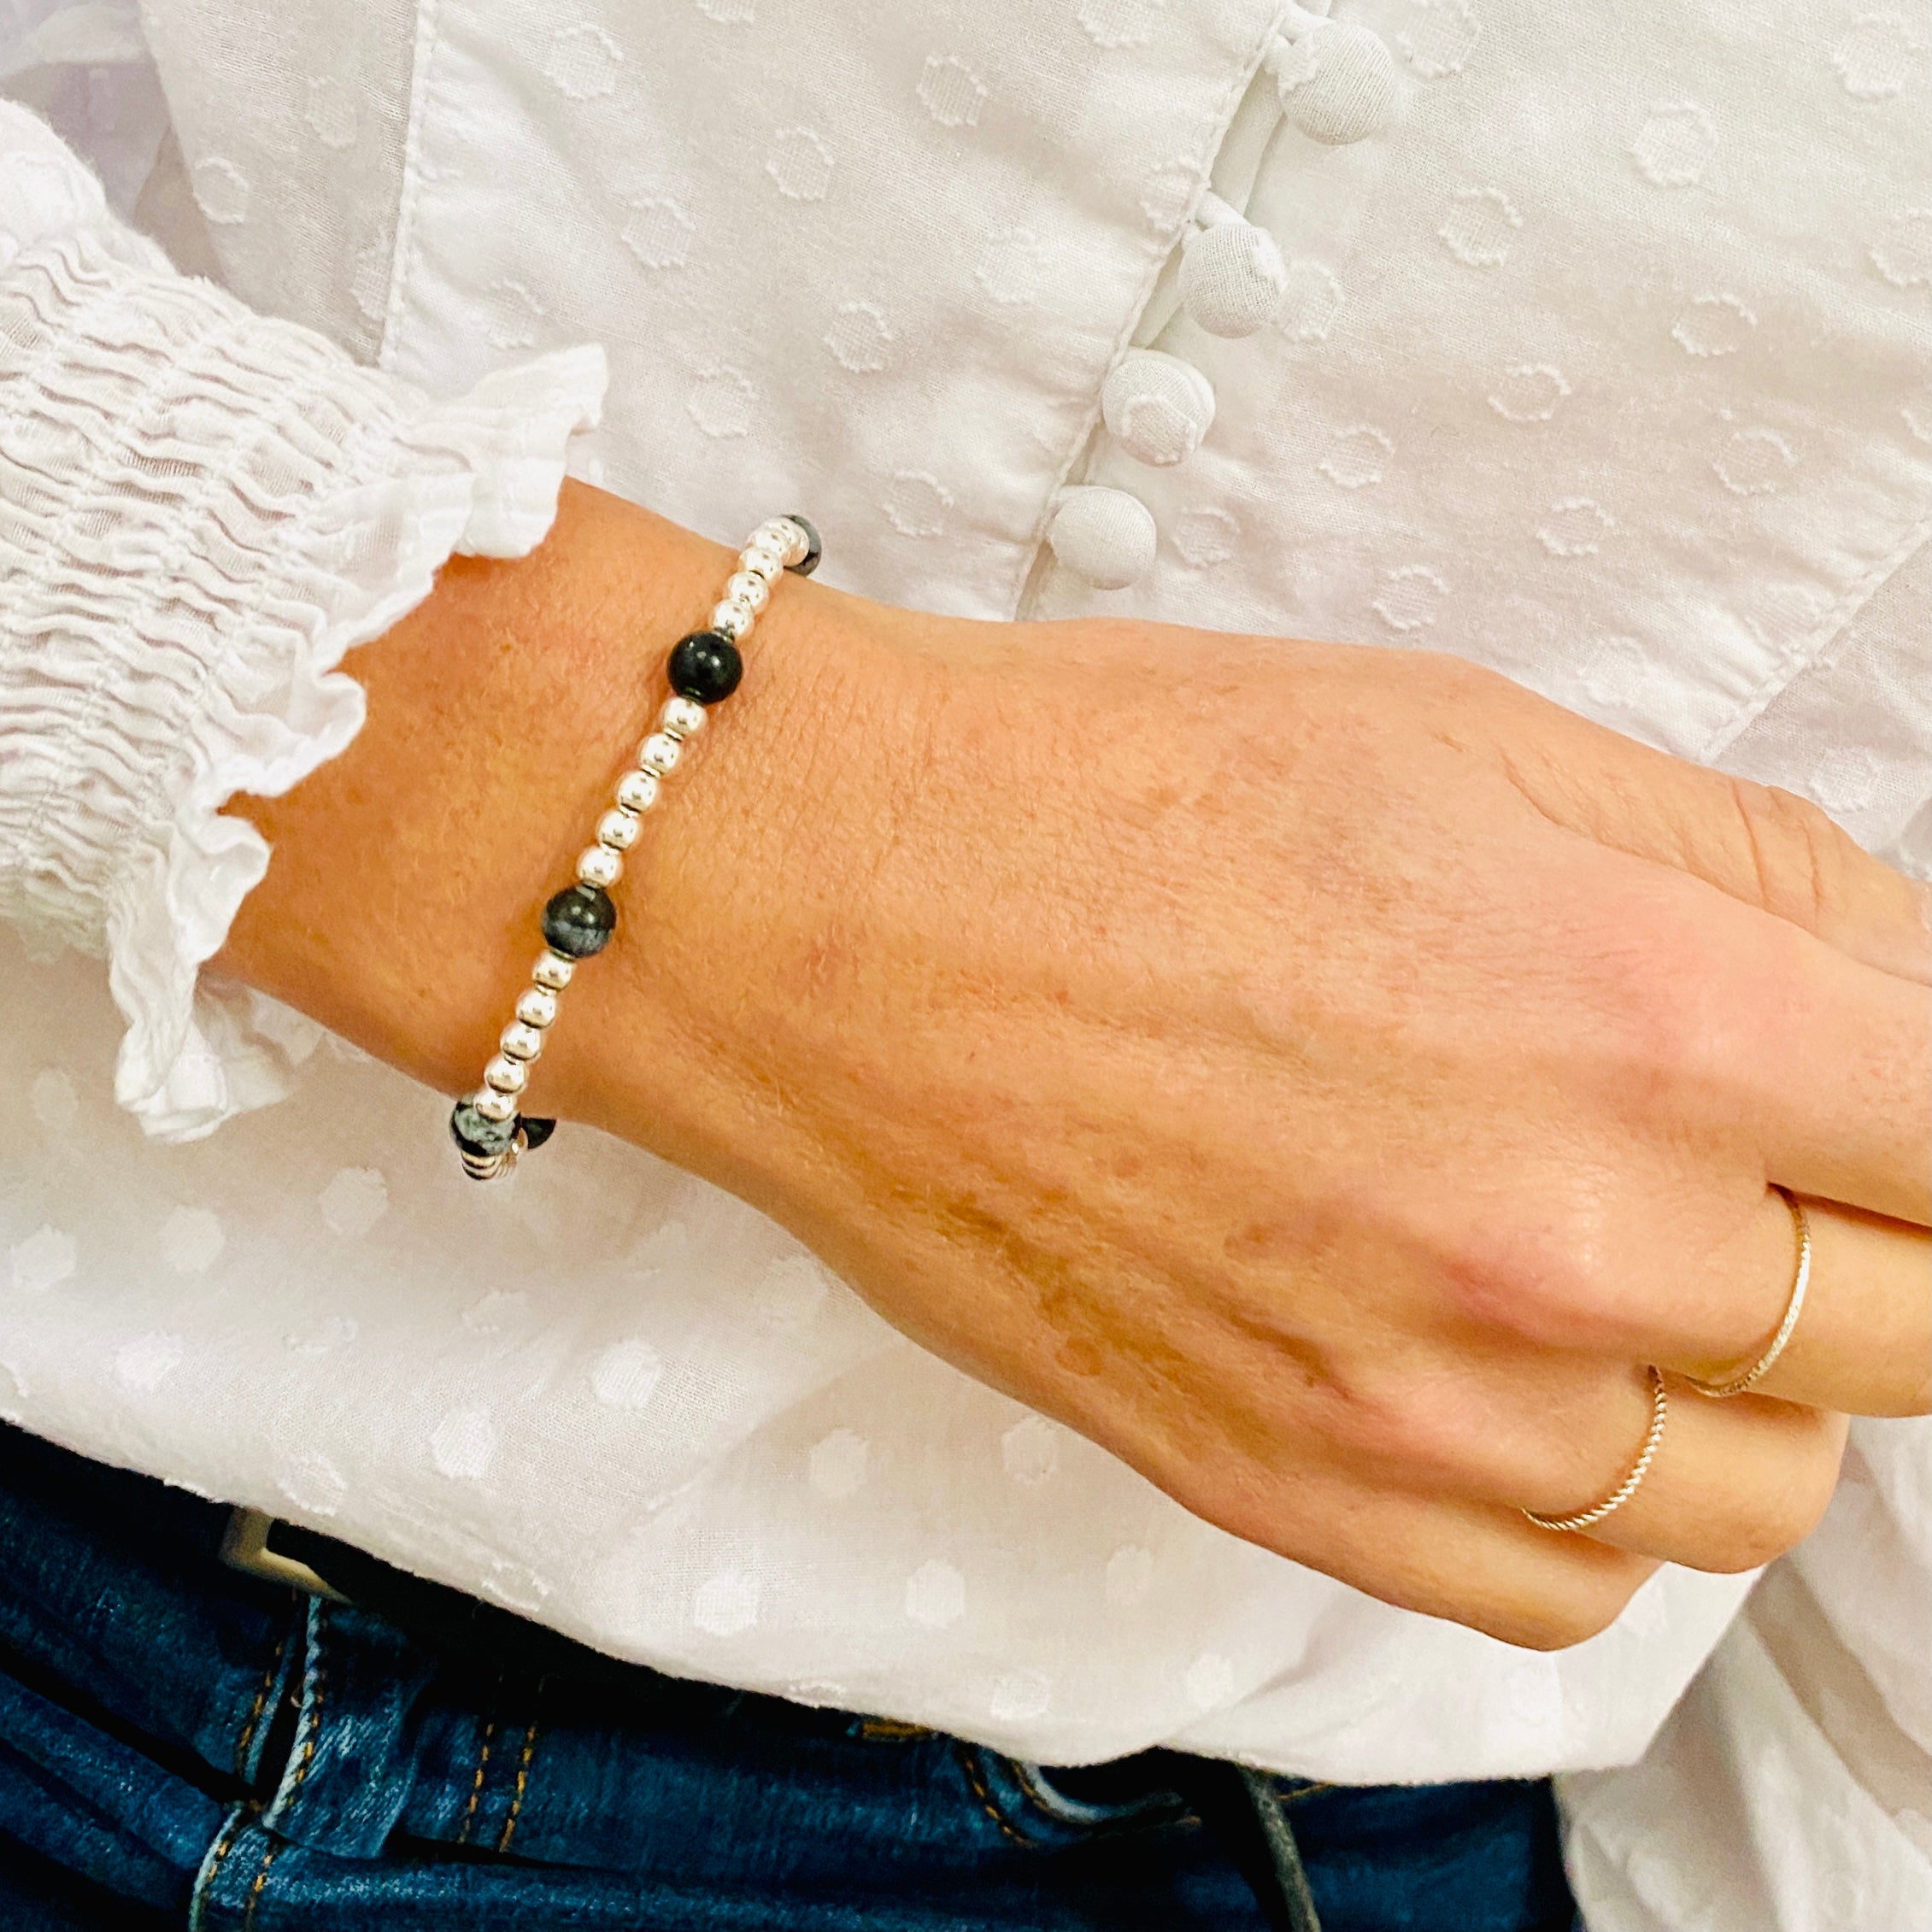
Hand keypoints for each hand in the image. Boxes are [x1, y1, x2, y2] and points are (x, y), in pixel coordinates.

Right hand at [225, 486, 1930, 1647]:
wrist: (823, 910)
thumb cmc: (1101, 791)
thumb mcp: (1461, 736)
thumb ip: (1735, 872)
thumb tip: (1895, 982)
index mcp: (1637, 1011)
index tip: (1892, 1100)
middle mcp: (1557, 1241)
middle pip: (1910, 1330)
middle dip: (1874, 1228)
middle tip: (1766, 1151)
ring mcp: (1418, 1402)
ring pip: (1753, 1488)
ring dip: (1735, 1375)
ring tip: (1617, 1257)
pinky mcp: (1284, 1492)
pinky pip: (1567, 1593)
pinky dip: (1586, 1498)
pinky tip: (1505, 1371)